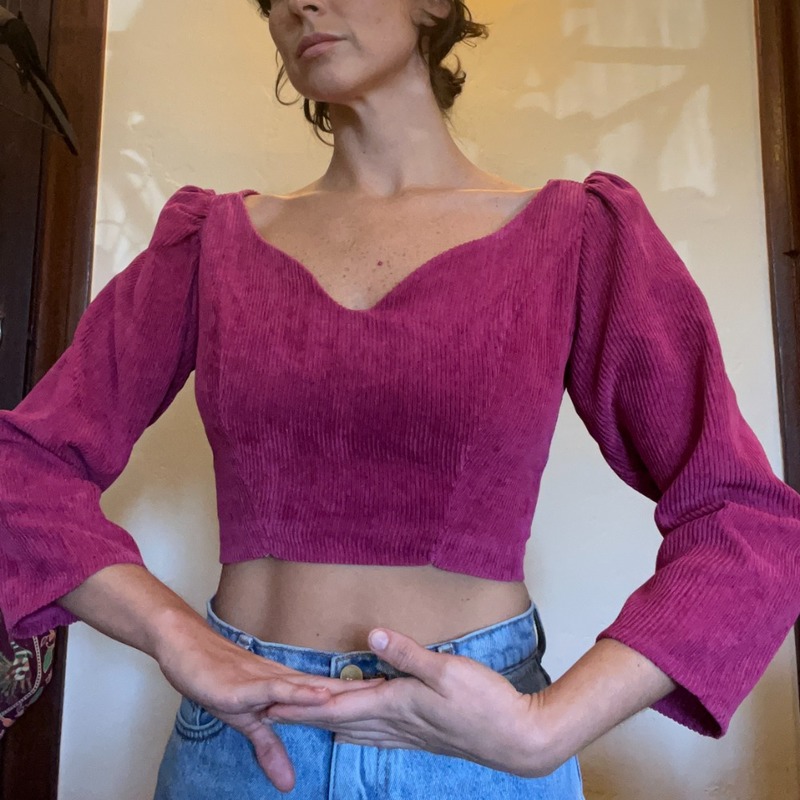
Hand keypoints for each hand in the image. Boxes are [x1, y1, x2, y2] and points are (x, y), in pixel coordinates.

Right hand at [155, 621, 385, 792]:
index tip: (397, 701)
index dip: (362, 699)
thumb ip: (269, 747)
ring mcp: (266, 680)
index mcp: (287, 687)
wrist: (185, 650)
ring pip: (310, 687)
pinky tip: (319, 696)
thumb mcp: (246, 721)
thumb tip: (288, 783)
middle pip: (330, 689)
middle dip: (365, 694)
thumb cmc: (217, 679)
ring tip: (375, 694)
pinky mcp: (245, 686)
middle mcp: (283, 680)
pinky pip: (276, 688)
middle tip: (404, 694)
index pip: (331, 695)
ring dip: (342, 693)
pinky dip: (298, 693)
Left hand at [263, 627, 558, 777]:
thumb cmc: (486, 703)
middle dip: (304, 716)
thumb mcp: (448, 670)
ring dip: (325, 724)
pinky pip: (376, 735)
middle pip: (339, 719)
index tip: (271, 705)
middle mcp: (396, 722)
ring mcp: (410, 733)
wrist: (518, 739)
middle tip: (271, 714)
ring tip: (303, 722)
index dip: (303, 704)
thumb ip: (408, 654)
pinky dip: (355, 731)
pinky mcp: (423, 735)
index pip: (338, 705)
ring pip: (355, 729)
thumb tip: (372, 634)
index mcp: (397, 704)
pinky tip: (353, 734)